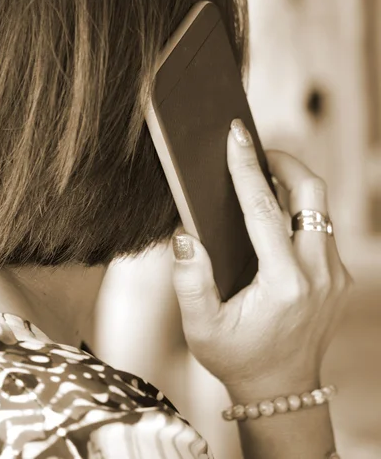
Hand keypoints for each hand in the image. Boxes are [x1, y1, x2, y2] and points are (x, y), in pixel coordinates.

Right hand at [171, 120, 353, 396]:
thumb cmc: (238, 357)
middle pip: (311, 193)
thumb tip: (185, 235)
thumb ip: (190, 281)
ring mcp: (334, 274)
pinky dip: (299, 209)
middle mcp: (318, 274)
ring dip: (293, 184)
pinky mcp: (338, 275)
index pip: (264, 209)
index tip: (235, 135)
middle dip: (284, 162)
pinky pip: (323, 226)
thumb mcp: (201, 329)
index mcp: (283, 284)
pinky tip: (275, 213)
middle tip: (255, 153)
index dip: (246, 167)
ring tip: (262, 177)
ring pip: (321, 206)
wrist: (282, 388)